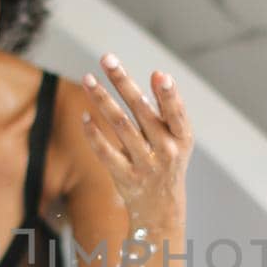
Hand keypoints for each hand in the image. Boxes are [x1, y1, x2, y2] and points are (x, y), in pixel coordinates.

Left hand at [81, 54, 192, 229]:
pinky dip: (93, 134)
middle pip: (141, 111)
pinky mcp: (125, 176)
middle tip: (107, 58)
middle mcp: (165, 151)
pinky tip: (84, 116)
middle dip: (123, 82)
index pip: (176, 113)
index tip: (159, 75)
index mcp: (182, 138)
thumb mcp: (179, 139)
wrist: (161, 208)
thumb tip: (158, 75)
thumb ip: (169, 110)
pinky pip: (105, 152)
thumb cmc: (169, 161)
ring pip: (120, 126)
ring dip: (102, 100)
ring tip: (87, 78)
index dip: (169, 95)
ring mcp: (144, 164)